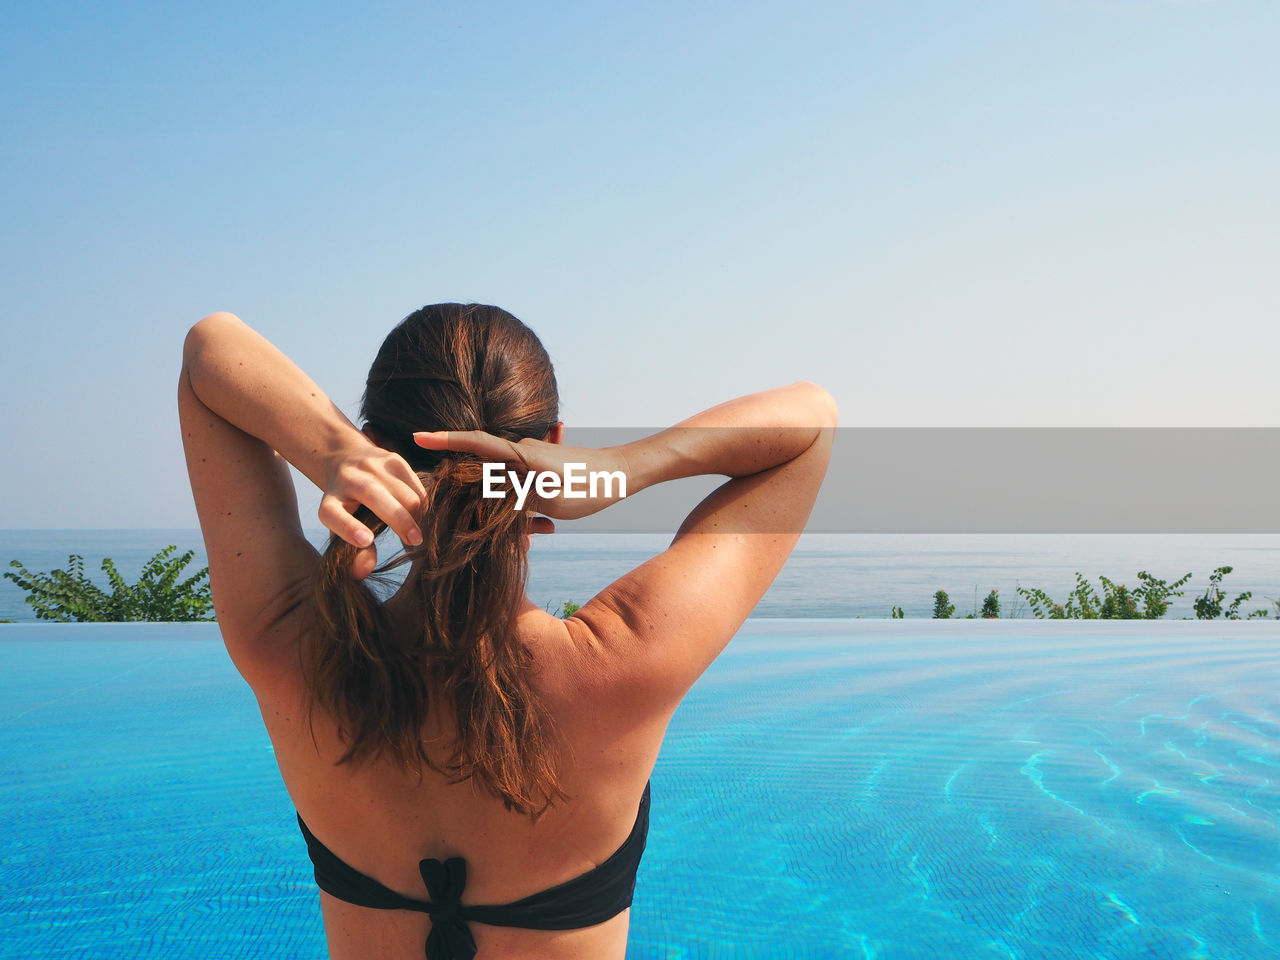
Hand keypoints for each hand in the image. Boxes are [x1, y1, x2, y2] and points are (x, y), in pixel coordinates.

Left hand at [318, 441, 427, 578]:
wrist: (346, 459)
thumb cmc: (348, 506)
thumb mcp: (344, 530)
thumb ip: (354, 553)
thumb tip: (362, 572)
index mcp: (330, 501)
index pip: (333, 514)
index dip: (348, 528)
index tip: (366, 540)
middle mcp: (346, 480)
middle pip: (374, 497)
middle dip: (400, 521)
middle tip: (415, 543)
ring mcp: (370, 465)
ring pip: (404, 493)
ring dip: (417, 516)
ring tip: (417, 533)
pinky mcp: (393, 459)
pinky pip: (417, 486)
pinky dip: (424, 505)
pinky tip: (421, 516)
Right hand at [413, 430, 629, 521]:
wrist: (623, 473)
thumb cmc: (590, 486)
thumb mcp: (550, 500)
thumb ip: (515, 497)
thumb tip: (487, 497)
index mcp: (521, 454)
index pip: (475, 443)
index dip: (444, 441)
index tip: (417, 438)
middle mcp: (522, 453)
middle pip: (484, 469)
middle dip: (472, 491)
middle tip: (464, 508)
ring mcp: (532, 460)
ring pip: (505, 485)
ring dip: (508, 508)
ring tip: (534, 529)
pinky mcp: (542, 470)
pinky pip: (522, 488)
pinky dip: (525, 508)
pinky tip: (543, 528)